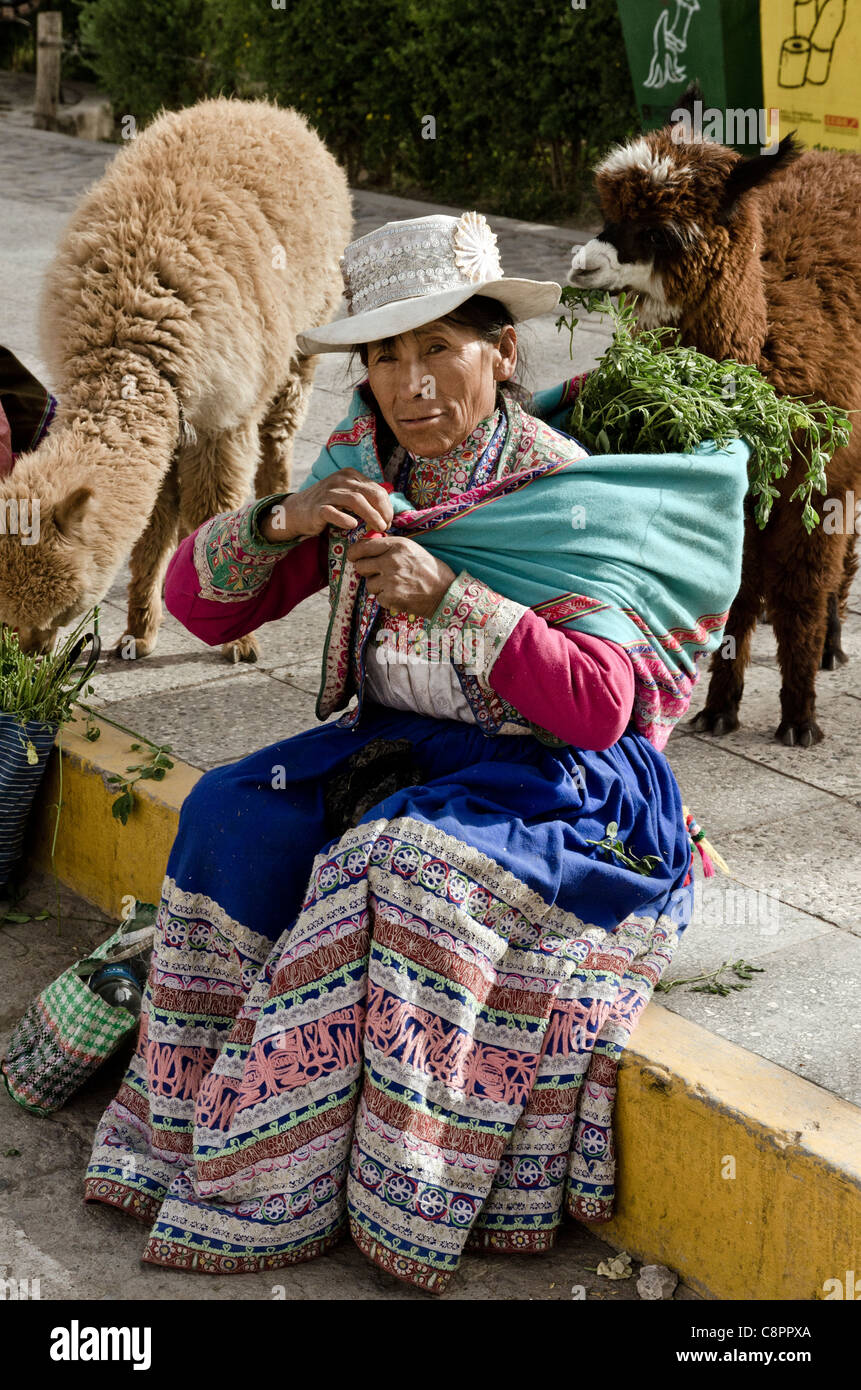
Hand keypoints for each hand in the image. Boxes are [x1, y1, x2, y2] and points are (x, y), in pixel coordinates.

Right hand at [259, 470, 393, 542]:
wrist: (297, 511)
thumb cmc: (327, 505)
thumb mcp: (346, 495)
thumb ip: (364, 498)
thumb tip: (387, 513)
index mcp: (350, 475)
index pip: (376, 489)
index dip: (387, 506)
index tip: (389, 521)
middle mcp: (340, 480)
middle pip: (370, 493)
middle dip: (383, 511)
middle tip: (387, 526)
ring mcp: (328, 492)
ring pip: (355, 500)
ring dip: (371, 515)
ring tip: (379, 528)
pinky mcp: (318, 507)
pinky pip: (332, 512)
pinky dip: (344, 518)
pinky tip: (353, 525)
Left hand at [347, 534, 455, 617]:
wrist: (446, 593)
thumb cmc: (431, 571)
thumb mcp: (413, 549)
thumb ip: (391, 547)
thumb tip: (367, 546)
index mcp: (398, 545)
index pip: (364, 546)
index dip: (355, 552)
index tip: (353, 556)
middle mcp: (392, 561)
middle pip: (361, 566)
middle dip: (367, 571)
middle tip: (378, 574)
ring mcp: (390, 580)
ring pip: (369, 584)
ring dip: (378, 587)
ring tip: (396, 586)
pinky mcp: (391, 597)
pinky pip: (378, 598)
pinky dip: (387, 599)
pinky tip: (400, 595)